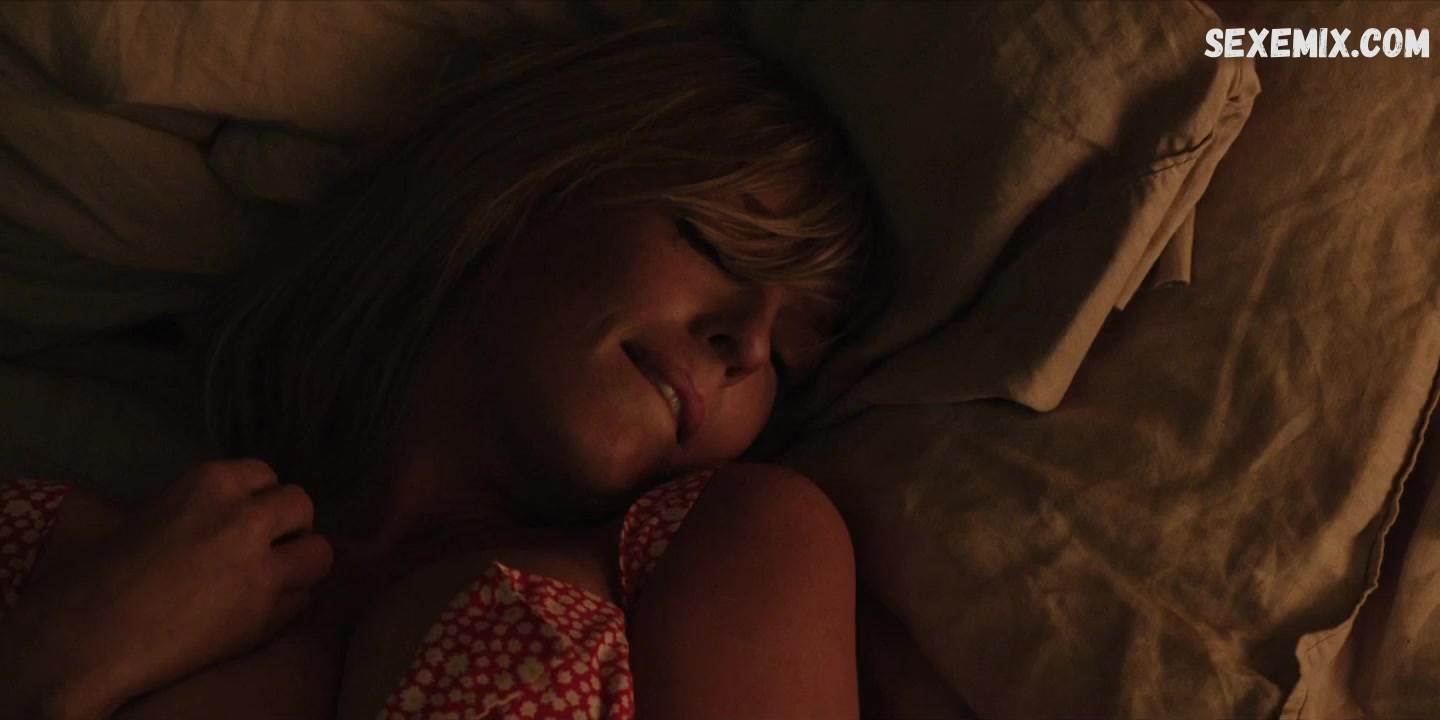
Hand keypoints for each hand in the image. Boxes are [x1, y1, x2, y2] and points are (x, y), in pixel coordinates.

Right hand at [5, 459, 332, 719]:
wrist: (92, 634)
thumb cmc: (104, 573)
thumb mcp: (157, 512)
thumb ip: (206, 508)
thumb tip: (238, 514)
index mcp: (213, 483)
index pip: (266, 474)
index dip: (259, 498)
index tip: (247, 516)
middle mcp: (247, 518)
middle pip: (302, 506)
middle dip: (289, 525)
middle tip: (267, 547)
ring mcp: (264, 568)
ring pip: (320, 554)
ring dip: (300, 564)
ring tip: (274, 579)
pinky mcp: (268, 615)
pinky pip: (302, 601)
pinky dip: (287, 604)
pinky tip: (256, 612)